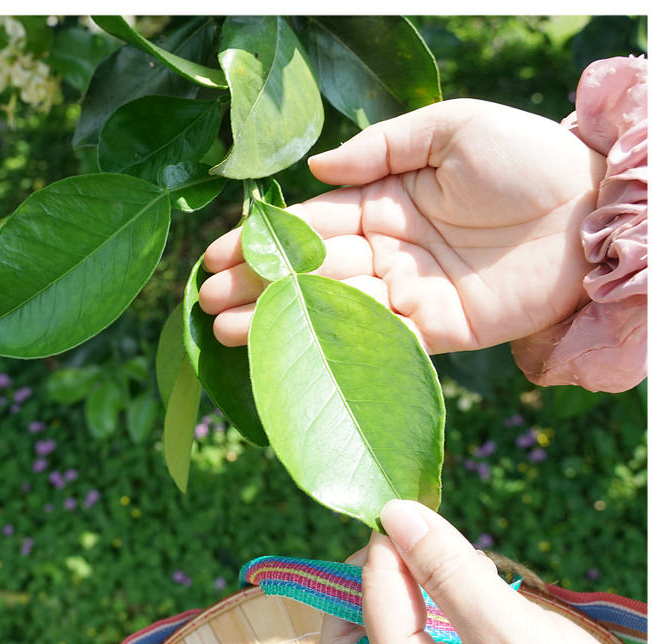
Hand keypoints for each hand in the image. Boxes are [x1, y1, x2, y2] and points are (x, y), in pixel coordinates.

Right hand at [199, 99, 605, 353]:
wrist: (595, 206)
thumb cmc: (525, 155)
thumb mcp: (449, 129)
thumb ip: (381, 149)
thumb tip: (318, 166)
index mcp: (383, 199)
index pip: (310, 224)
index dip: (265, 240)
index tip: (220, 256)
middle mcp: (388, 249)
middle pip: (310, 271)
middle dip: (258, 286)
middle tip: (208, 302)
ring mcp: (410, 291)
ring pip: (333, 309)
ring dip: (281, 321)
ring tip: (228, 330)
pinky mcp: (441, 330)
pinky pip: (383, 341)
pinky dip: (339, 348)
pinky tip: (295, 353)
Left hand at [319, 500, 625, 643]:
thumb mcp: (511, 632)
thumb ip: (449, 573)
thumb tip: (397, 511)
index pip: (372, 593)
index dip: (388, 541)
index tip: (411, 505)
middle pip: (354, 613)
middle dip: (387, 566)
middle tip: (424, 536)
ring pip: (386, 617)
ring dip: (411, 580)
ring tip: (463, 565)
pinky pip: (414, 631)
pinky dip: (433, 600)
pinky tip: (474, 585)